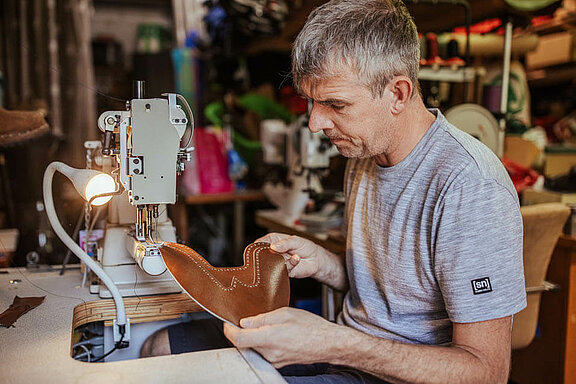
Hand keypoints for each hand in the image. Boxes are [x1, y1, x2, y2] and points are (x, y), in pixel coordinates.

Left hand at [223, 307, 345, 367]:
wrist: (327, 343)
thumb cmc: (311, 327)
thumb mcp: (286, 313)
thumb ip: (263, 318)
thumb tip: (245, 322)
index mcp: (270, 338)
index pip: (239, 339)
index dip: (229, 330)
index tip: (227, 323)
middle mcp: (269, 353)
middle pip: (245, 344)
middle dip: (243, 332)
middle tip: (250, 320)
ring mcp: (273, 361)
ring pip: (254, 348)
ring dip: (255, 337)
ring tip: (269, 326)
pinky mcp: (278, 363)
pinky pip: (264, 352)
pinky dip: (264, 343)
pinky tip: (275, 334)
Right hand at [256, 233, 324, 278]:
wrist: (316, 259)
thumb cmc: (305, 247)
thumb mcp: (296, 240)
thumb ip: (285, 243)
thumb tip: (273, 246)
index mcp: (274, 241)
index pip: (262, 242)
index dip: (259, 244)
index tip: (262, 246)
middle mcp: (274, 252)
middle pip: (264, 254)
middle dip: (269, 254)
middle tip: (277, 252)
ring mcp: (278, 262)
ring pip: (272, 264)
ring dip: (281, 260)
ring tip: (291, 254)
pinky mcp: (284, 271)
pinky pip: (283, 269)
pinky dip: (290, 263)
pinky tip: (296, 258)